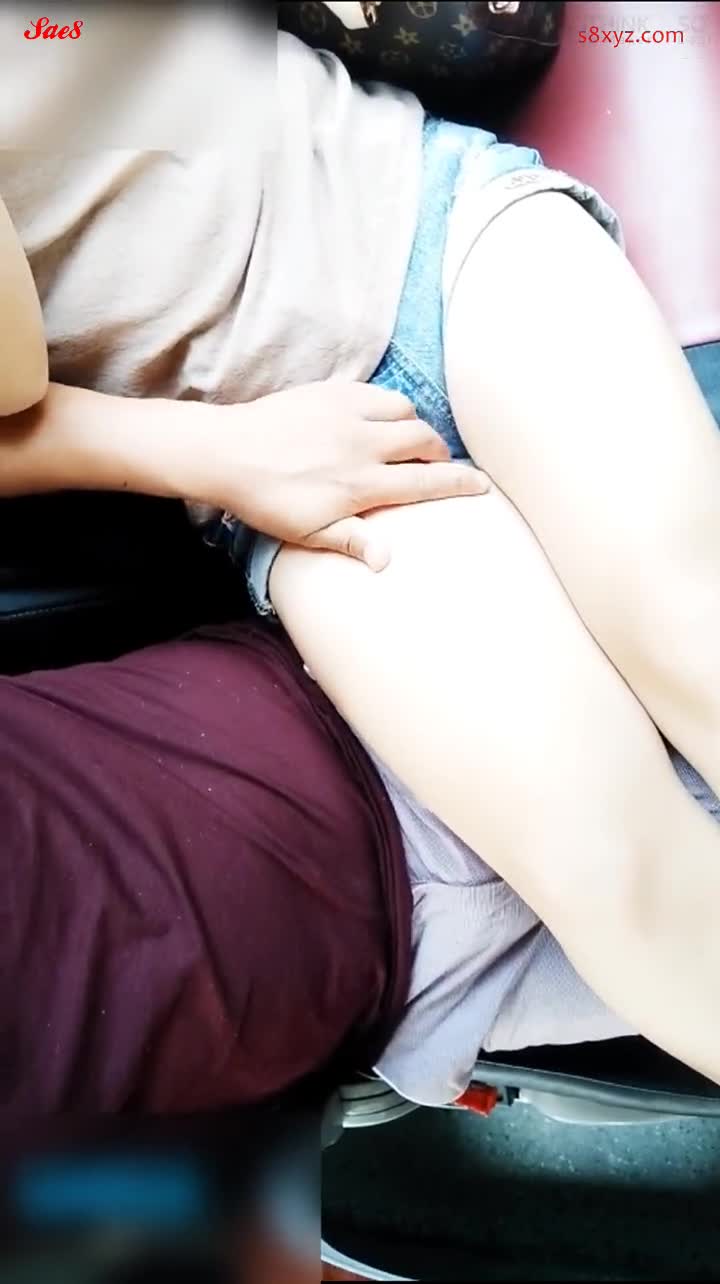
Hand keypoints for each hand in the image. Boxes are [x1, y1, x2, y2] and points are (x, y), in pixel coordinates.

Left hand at [205, 381, 489, 568]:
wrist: (226, 453)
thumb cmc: (266, 501)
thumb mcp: (308, 533)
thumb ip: (352, 541)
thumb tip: (388, 560)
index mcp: (360, 484)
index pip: (425, 483)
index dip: (459, 483)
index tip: (482, 485)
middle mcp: (361, 444)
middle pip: (423, 440)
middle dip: (439, 453)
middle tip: (437, 465)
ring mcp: (347, 413)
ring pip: (404, 411)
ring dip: (414, 426)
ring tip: (407, 442)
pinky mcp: (331, 391)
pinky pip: (377, 392)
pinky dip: (388, 406)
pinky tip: (379, 419)